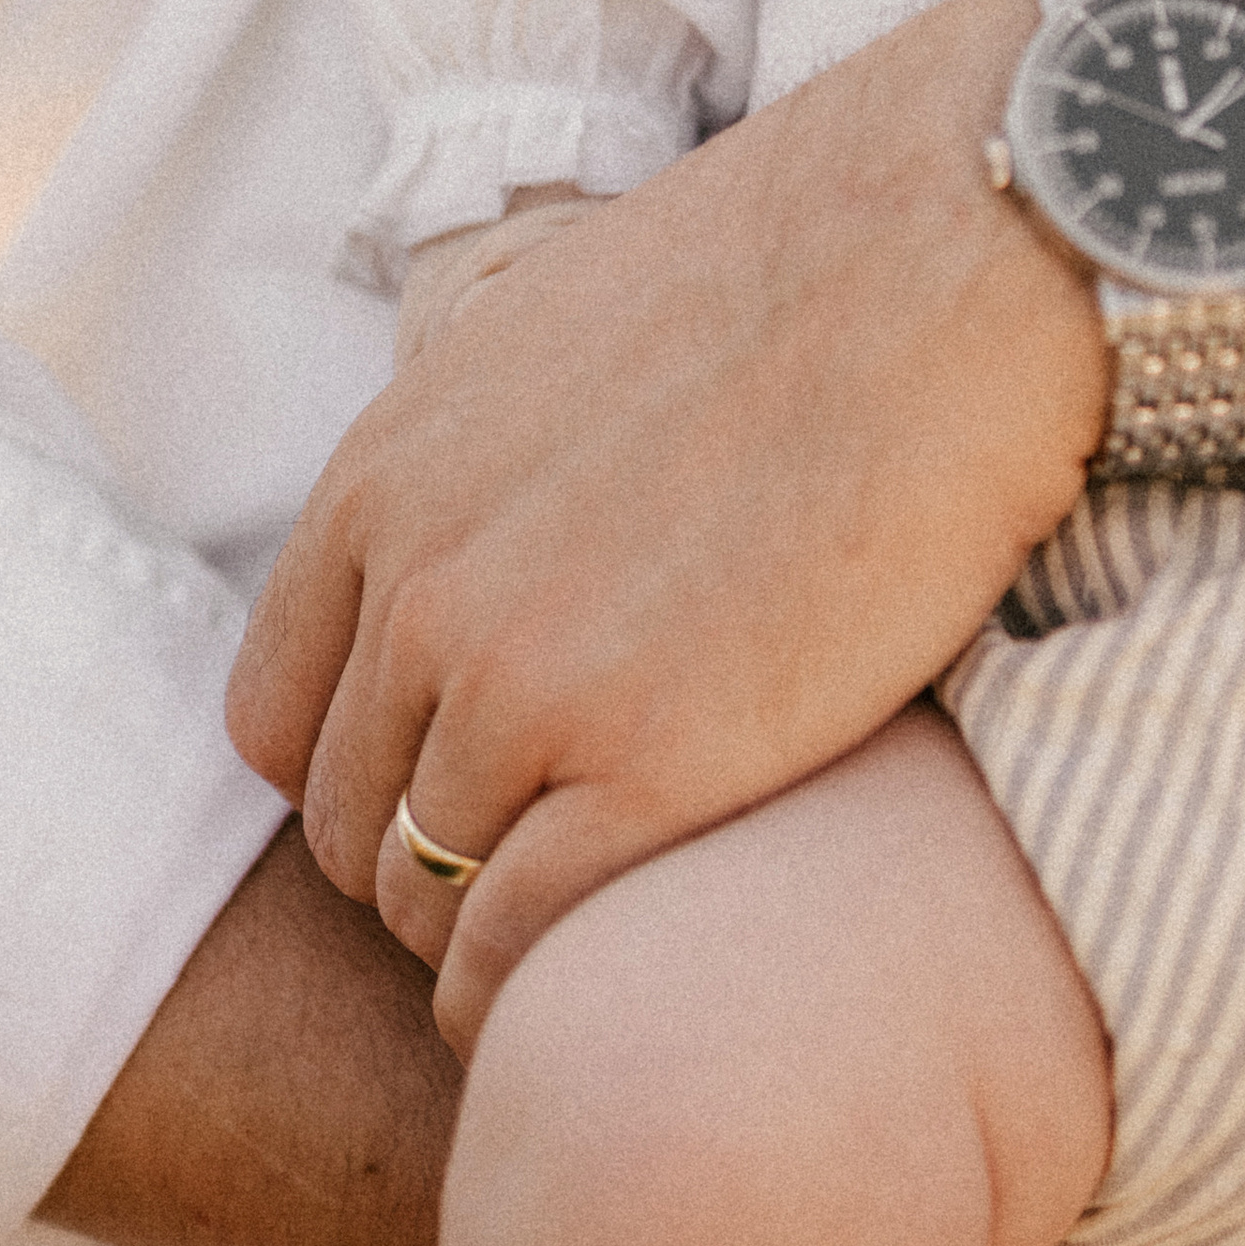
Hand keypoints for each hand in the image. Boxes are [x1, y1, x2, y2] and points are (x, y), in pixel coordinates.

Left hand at [227, 0, 1102, 1052]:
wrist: (959, 261)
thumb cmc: (817, 264)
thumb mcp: (575, 315)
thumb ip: (503, 429)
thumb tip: (523, 473)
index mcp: (389, 478)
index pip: (285, 715)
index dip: (370, 777)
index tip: (462, 798)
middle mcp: (422, 591)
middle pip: (351, 823)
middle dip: (427, 869)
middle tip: (544, 885)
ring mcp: (522, 685)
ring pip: (429, 895)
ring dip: (491, 935)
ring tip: (591, 941)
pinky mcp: (646, 766)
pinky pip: (522, 942)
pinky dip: (539, 984)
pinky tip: (613, 981)